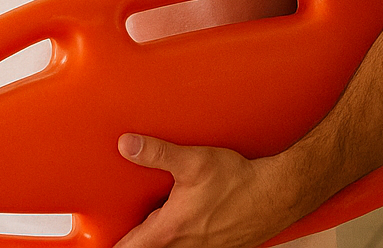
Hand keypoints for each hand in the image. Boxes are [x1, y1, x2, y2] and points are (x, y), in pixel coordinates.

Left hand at [111, 134, 303, 247]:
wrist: (278, 194)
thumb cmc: (240, 182)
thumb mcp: (193, 160)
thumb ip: (158, 153)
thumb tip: (127, 145)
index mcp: (171, 230)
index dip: (116, 246)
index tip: (104, 244)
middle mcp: (184, 246)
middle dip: (135, 241)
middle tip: (125, 231)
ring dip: (158, 239)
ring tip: (152, 222)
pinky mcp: (217, 247)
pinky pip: (189, 246)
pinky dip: (179, 239)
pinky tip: (186, 219)